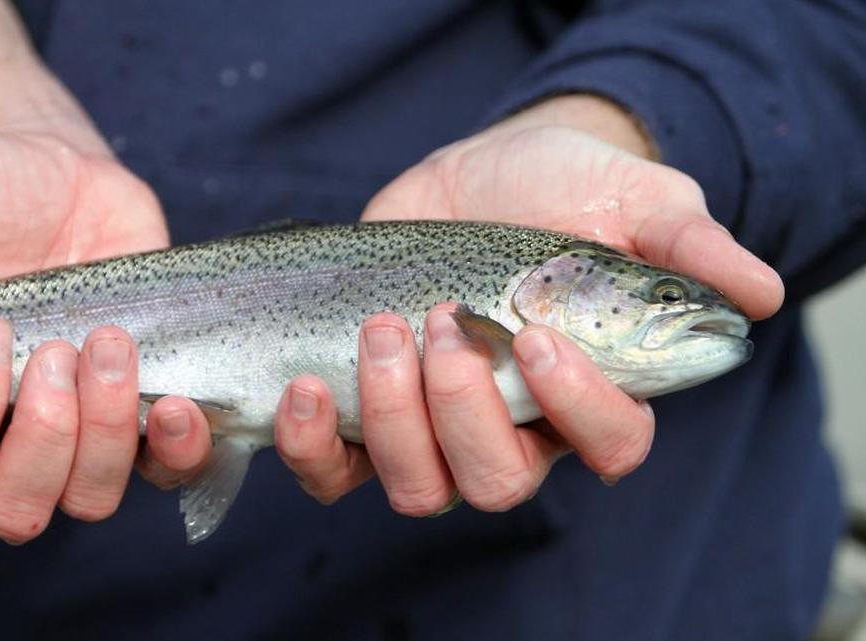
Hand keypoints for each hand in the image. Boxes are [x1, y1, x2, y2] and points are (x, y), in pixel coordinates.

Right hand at [0, 124, 213, 542]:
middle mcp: (8, 428)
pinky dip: (180, 450)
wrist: (43, 162)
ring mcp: (83, 420)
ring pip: (92, 495)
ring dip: (107, 434)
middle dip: (44, 438)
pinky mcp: (146, 398)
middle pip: (18, 505)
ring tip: (110, 344)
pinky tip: (180, 401)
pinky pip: (169, 465)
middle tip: (57, 350)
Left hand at [271, 95, 783, 513]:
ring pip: (420, 487)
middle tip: (445, 324)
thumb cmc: (568, 191)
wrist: (482, 173)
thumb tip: (758, 298)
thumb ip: (688, 246)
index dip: (577, 408)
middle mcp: (516, 428)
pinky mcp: (366, 411)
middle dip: (464, 412)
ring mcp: (435, 427)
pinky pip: (336, 473)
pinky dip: (314, 448)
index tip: (536, 335)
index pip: (610, 444)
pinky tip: (305, 388)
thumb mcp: (634, 199)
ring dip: (394, 420)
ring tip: (383, 330)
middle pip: (498, 481)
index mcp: (592, 393)